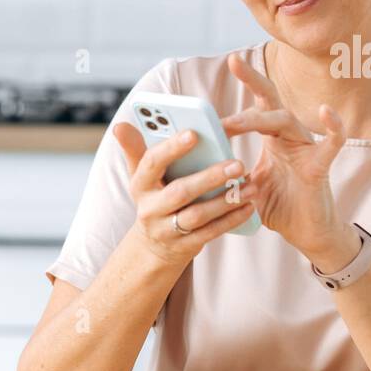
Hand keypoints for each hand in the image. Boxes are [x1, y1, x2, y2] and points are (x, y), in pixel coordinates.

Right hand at [112, 123, 256, 267]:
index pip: (152, 163)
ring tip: (250, 186)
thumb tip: (120, 124)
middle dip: (210, 178)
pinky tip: (249, 206)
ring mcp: (167, 230)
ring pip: (198, 215)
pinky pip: (210, 232)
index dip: (171, 149)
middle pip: (180, 192)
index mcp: (140, 185)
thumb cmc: (154, 197)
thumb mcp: (141, 175)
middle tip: (237, 163)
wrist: (153, 246)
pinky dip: (231, 220)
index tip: (193, 133)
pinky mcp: (185, 246)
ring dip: (226, 201)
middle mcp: (150, 209)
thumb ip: (136, 149)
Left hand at [220, 52, 355, 263]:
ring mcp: (306, 150)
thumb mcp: (246, 189)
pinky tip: (326, 112)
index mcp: (273, 139)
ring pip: (287, 121)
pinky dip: (332, 127)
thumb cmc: (280, 208)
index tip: (230, 63)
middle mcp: (290, 138)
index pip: (257, 106)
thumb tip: (200, 167)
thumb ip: (229, 175)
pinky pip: (332, 143)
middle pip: (272, 102)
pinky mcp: (320, 167)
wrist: (306, 234)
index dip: (247, 84)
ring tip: (233, 124)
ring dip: (259, 119)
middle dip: (254, 81)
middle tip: (234, 62)